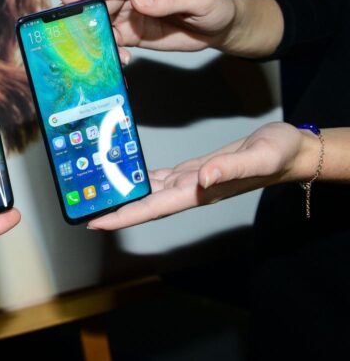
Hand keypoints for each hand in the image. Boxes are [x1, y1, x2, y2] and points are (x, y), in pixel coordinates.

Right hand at [60, 0, 238, 57]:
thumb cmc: (214, 6)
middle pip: (101, 4)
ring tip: (98, 52)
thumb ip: (169, 0)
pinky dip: (110, 52)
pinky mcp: (132, 35)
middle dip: (84, 17)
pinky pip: (113, 42)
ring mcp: (130, 16)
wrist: (220, 28)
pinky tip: (119, 60)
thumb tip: (138, 1)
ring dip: (97, 38)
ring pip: (102, 24)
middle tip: (71, 33)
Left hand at [88, 122, 318, 229]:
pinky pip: (161, 177)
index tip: (97, 223)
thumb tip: (204, 177)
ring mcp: (191, 181)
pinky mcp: (194, 170)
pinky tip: (129, 174)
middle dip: (115, 210)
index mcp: (199, 191)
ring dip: (125, 195)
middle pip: (144, 204)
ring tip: (98, 194)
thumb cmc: (277, 154)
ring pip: (150, 192)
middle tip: (84, 211)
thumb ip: (230, 168)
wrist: (291, 151)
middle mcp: (190, 190)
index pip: (153, 208)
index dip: (125, 217)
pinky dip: (142, 178)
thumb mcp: (258, 157)